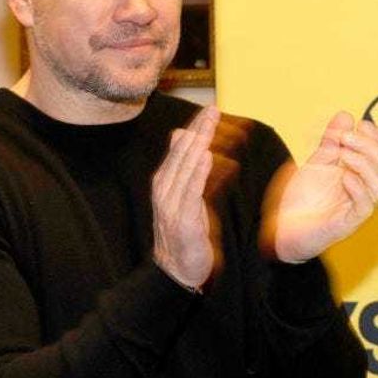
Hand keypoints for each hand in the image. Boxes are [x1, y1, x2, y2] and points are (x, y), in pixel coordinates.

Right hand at [152, 105, 220, 289]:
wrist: (176, 268)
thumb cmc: (184, 230)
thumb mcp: (183, 193)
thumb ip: (182, 166)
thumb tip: (182, 134)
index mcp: (165, 181)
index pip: (180, 148)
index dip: (195, 128)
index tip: (209, 110)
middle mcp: (164, 190)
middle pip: (182, 154)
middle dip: (198, 130)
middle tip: (212, 109)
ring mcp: (170, 204)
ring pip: (185, 169)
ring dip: (198, 146)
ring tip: (209, 126)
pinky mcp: (181, 219)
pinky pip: (190, 192)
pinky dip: (197, 173)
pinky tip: (205, 158)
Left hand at [264, 112, 377, 262]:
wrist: (282, 230)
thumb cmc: (301, 201)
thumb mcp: (315, 163)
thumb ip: (331, 142)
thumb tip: (346, 116)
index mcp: (360, 177)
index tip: (363, 123)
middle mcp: (363, 192)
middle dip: (370, 146)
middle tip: (346, 137)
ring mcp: (356, 208)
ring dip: (365, 164)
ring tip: (343, 153)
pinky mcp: (347, 223)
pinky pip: (364, 207)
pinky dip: (358, 188)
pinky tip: (345, 176)